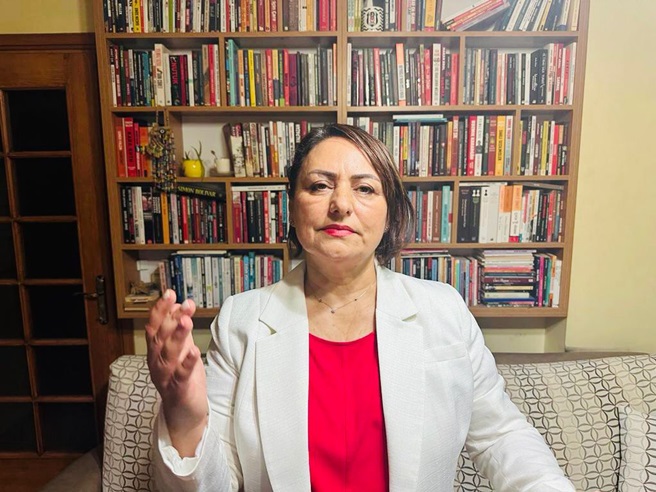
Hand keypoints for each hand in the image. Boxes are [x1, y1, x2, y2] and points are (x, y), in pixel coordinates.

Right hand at [146, 289, 207, 455]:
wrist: (184, 413)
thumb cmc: (182, 379)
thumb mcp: (180, 350)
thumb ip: (179, 329)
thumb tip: (179, 305)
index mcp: (156, 351)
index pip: (155, 326)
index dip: (160, 309)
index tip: (170, 293)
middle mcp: (157, 362)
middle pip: (160, 337)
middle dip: (170, 319)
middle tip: (183, 304)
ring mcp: (166, 376)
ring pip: (169, 354)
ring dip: (177, 336)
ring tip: (186, 321)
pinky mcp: (178, 389)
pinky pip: (181, 375)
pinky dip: (187, 363)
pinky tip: (194, 351)